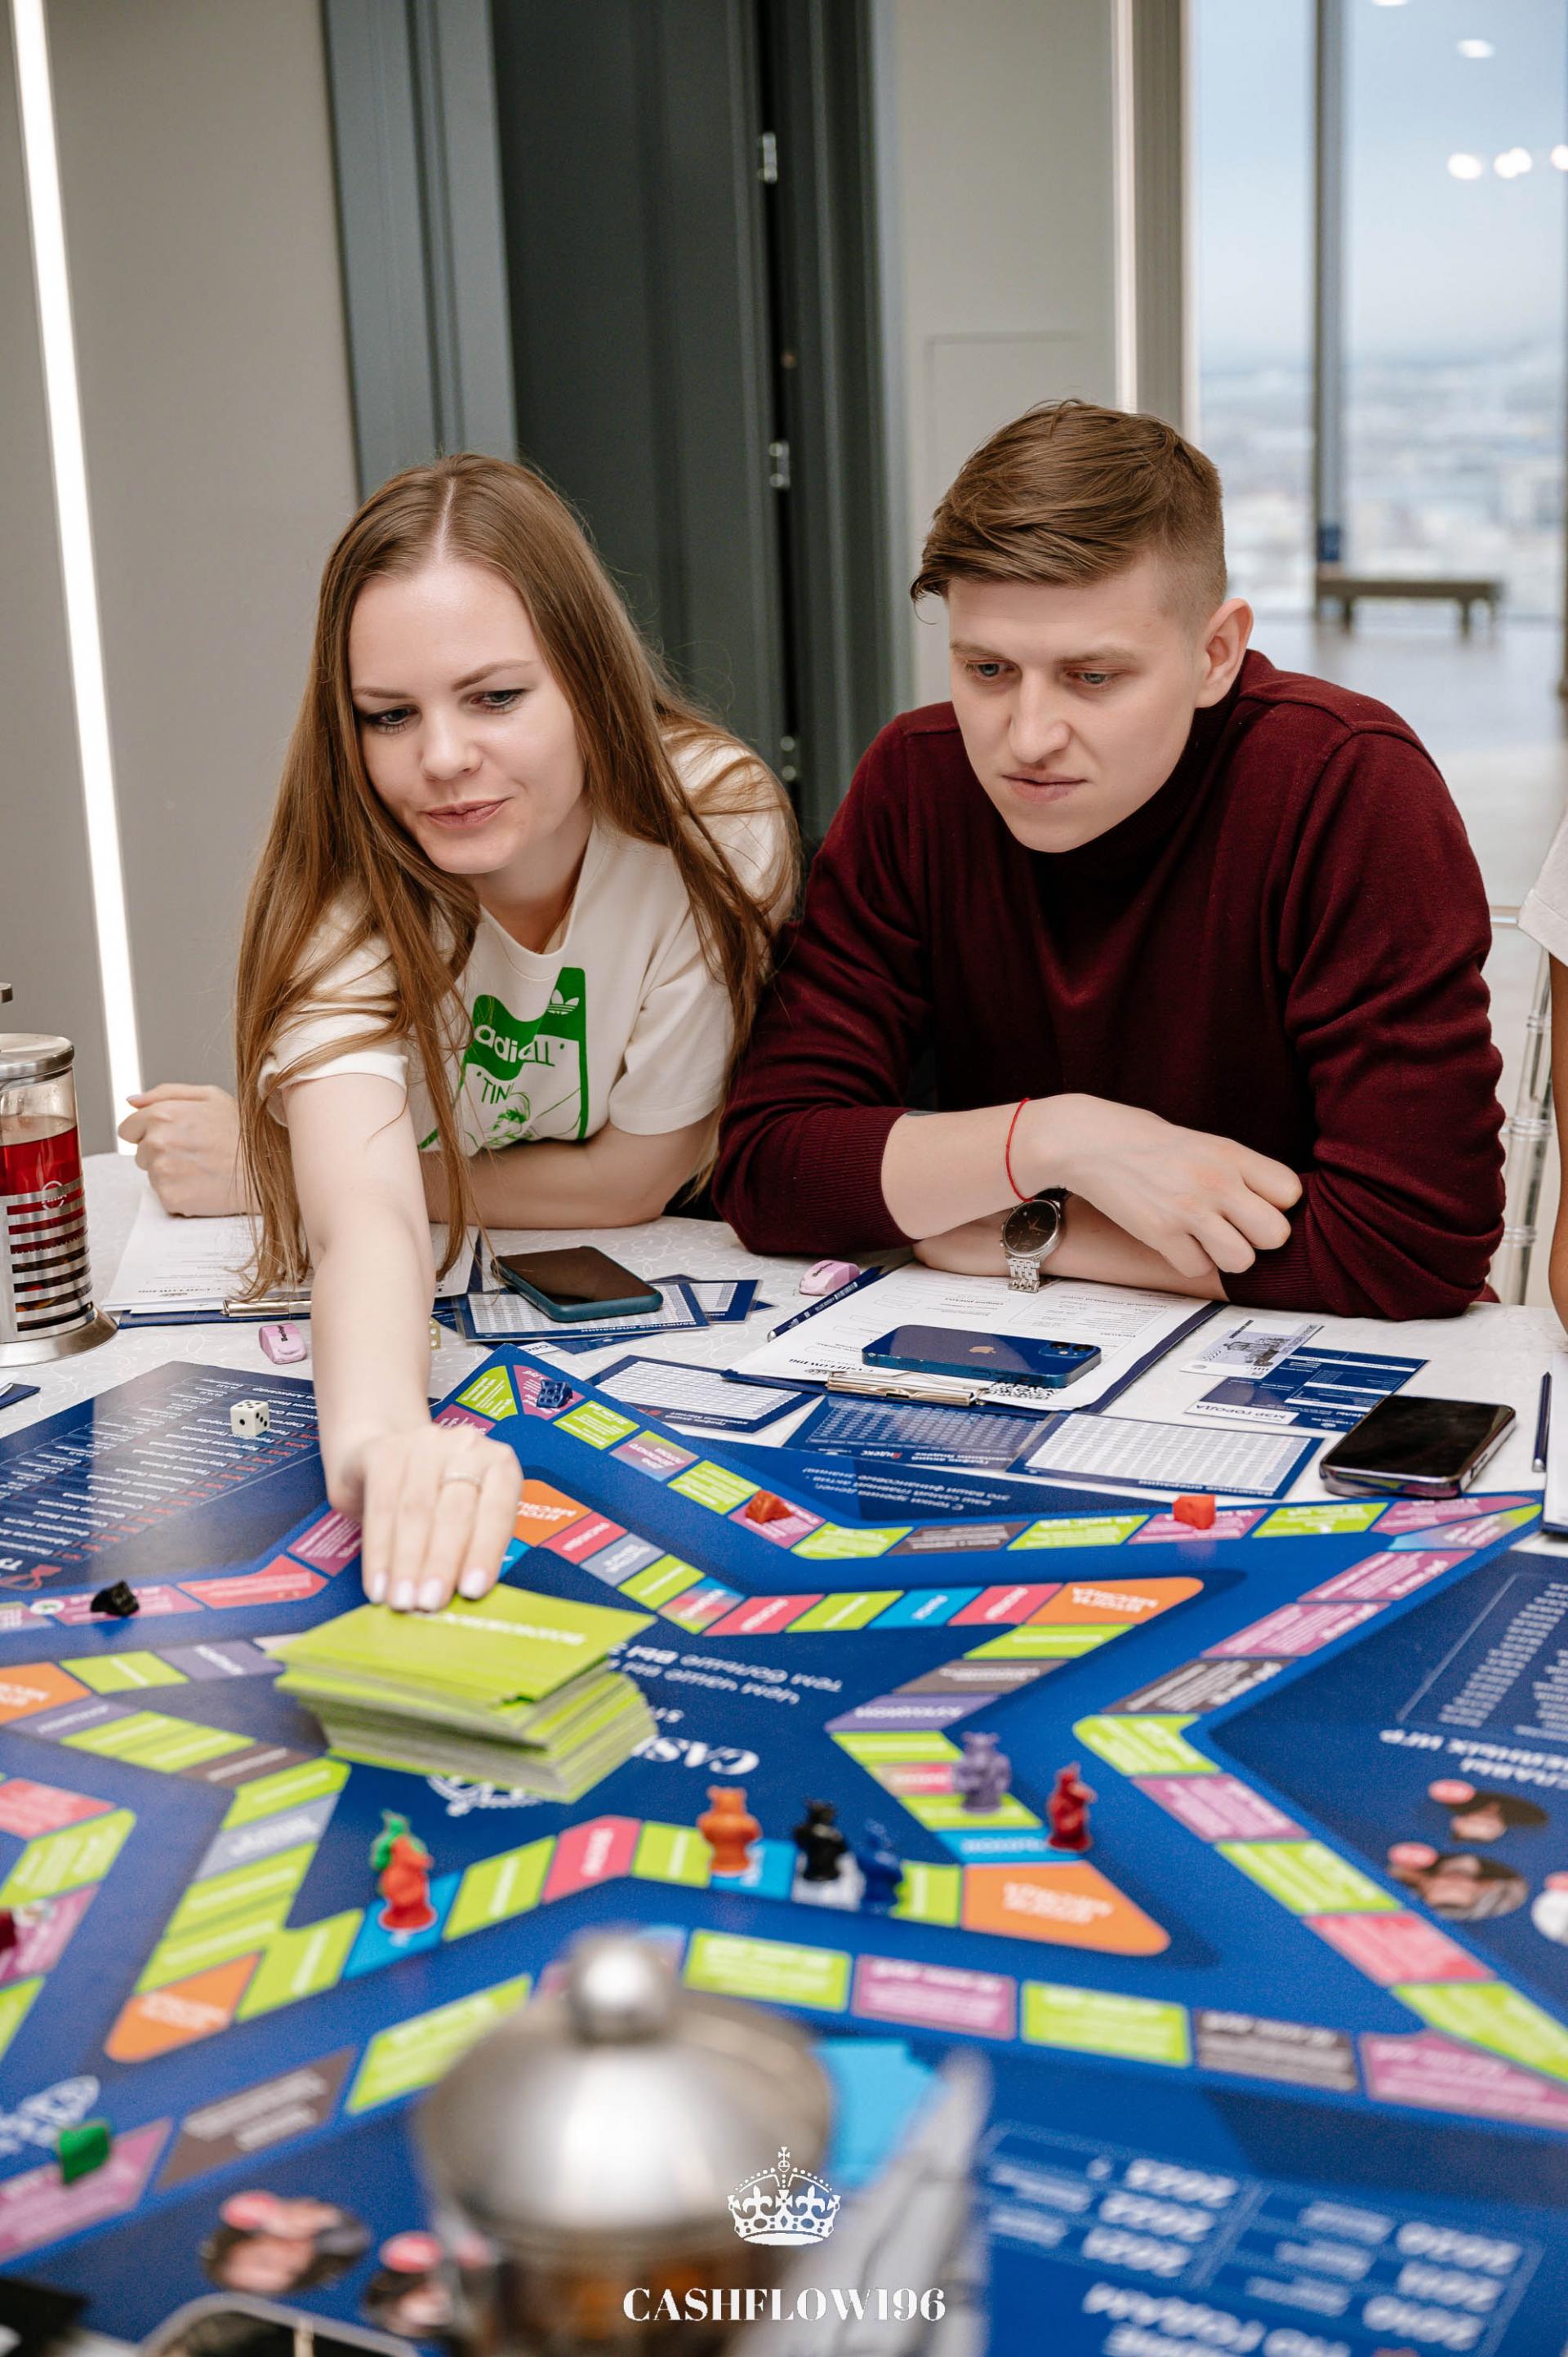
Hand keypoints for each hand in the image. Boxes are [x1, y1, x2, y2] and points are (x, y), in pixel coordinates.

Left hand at [118, 1083, 248, 1215]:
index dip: (150, 1131)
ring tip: (202, 1167)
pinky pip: (165, 1195)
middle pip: (140, 1153)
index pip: (128, 1129)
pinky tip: (203, 1183)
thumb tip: (131, 1101)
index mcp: (162, 1114)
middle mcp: (157, 1142)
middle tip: (195, 1152)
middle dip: (161, 1152)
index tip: (175, 1136)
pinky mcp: (171, 1198)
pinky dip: (181, 1192)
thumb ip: (165, 1093)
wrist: (267, 1170)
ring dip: (171, 1173)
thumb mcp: (210, 1097)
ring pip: (152, 1175)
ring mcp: (163, 1172)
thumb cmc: (243, 1132)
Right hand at [343, 1421, 521, 1610]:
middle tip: (430, 1603)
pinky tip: (377, 1583)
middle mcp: (466, 1446)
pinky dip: (379, 1552)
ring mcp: (424, 1443)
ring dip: (407, 1563)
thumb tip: (465, 1596)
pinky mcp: (384, 1451)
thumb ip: (472, 1546)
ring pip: (415, 1512)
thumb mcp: (468, 1515)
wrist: (387, 1455)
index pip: (497, 1511)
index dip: (485, 1552)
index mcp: (500, 1464)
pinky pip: (380, 1507)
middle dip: (441, 1563)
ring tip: (402, 1601)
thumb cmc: (439, 1498)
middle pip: (454, 1512)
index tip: (473, 1591)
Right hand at [1029, 1095, 1299, 1282]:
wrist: (1089, 1141)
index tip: (1257, 1204)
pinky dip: (1188, 1260)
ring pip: (1241, 1260)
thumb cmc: (1146, 1141)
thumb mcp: (1204, 1143)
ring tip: (1205, 1237)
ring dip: (1225, 1255)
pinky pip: (1197, 1268)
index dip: (1277, 1205)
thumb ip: (1239, 1170)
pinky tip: (1175, 1239)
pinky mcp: (1159, 1234)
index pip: (1290, 1192)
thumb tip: (1274, 1204)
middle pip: (1276, 1234)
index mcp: (1230, 1153)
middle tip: (1235, 1228)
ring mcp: (1188, 1210)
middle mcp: (1215, 1181)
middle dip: (1258, 1238)